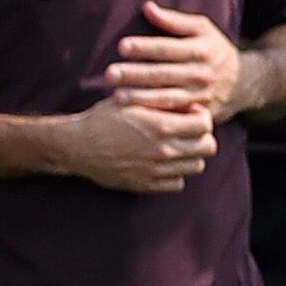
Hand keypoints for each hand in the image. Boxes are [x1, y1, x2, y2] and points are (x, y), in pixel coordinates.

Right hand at [58, 95, 221, 195]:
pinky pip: (178, 183)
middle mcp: (163, 150)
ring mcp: (156, 171)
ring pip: (196, 166)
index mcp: (161, 126)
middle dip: (202, 136)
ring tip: (177, 146)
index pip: (205, 124)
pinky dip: (176, 174)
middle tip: (188, 131)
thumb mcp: (132, 99)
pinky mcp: (147, 185)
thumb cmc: (104, 118)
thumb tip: (188, 102)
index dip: (201, 116)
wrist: (78, 146)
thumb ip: (162, 101)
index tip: (190, 114)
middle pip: (207, 147)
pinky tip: (164, 163)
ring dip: (191, 155)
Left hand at [101, 0, 241, 120]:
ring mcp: (202, 97)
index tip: (122, 46)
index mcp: (201, 49)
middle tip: (110, 74)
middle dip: (136, 75)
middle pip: (165, 74)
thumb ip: (174, 20)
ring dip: (141, 98)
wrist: (243, 82)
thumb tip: (147, 8)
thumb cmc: (213, 49)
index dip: (145, 47)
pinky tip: (134, 116)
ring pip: (168, 98)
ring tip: (116, 97)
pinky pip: (175, 116)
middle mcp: (202, 74)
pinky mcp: (200, 115)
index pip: (169, 47)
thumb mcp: (202, 29)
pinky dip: (154, 116)